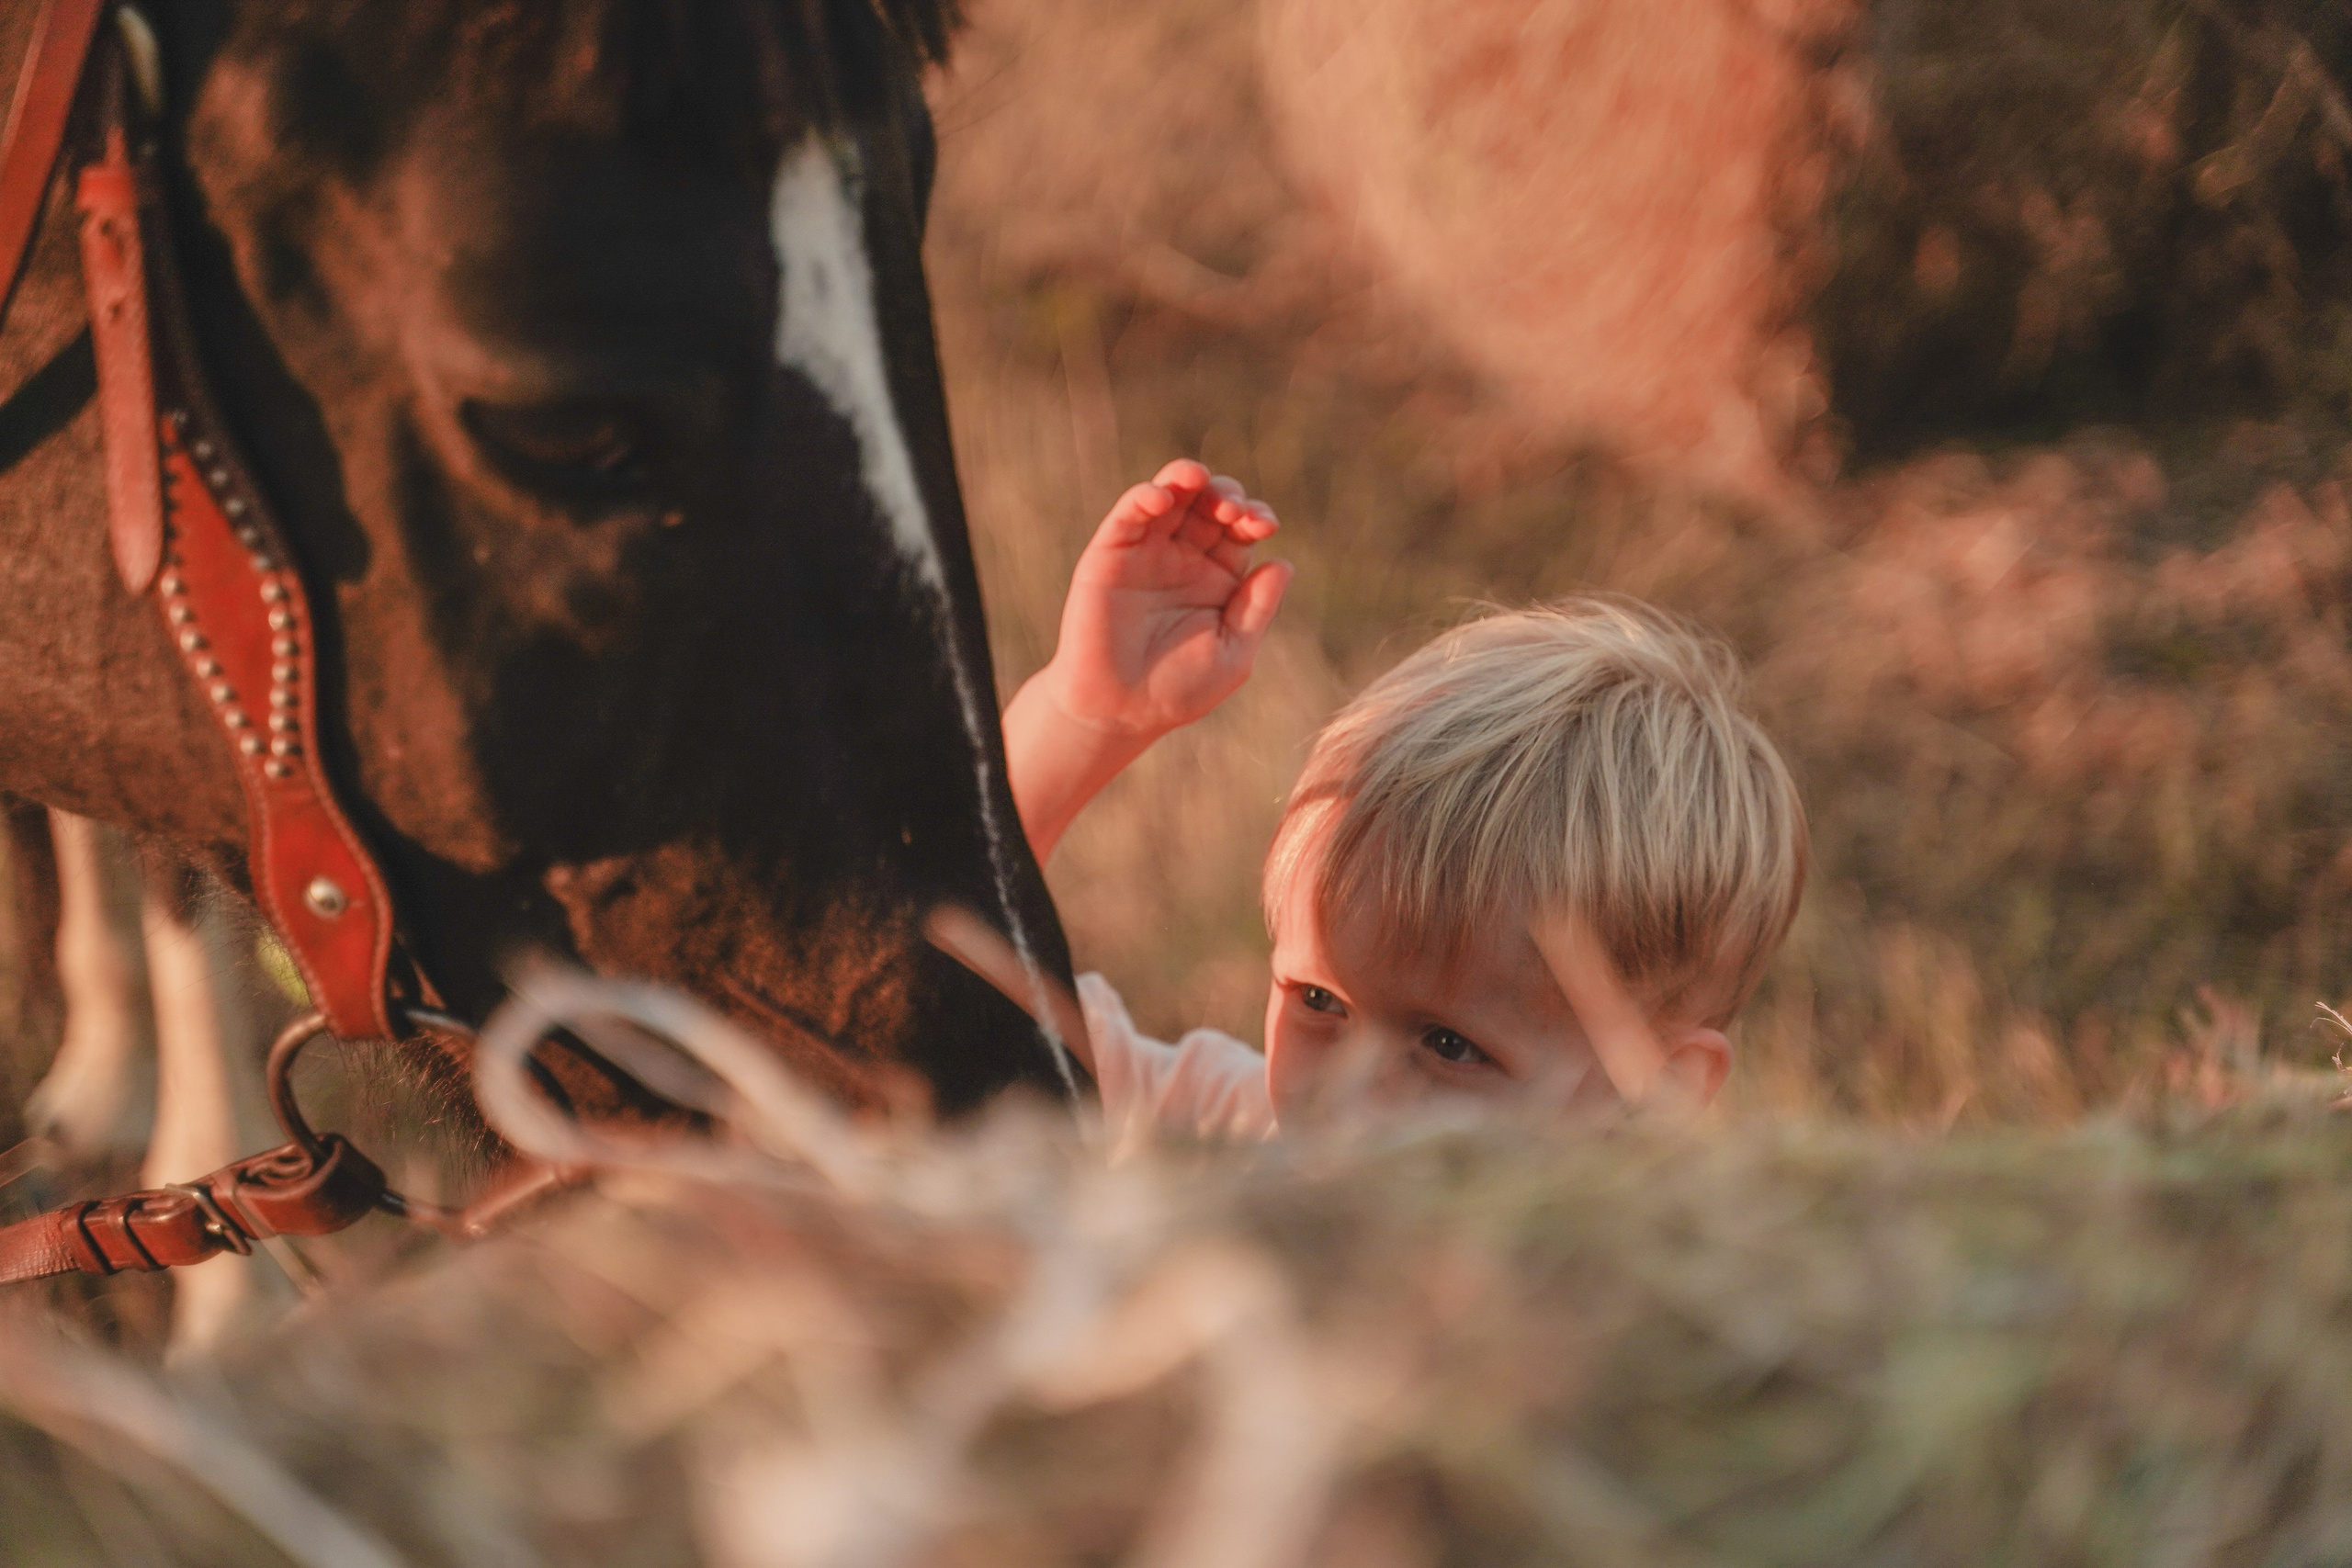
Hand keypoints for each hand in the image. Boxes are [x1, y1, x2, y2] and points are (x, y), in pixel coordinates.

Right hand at [1003, 460, 1292, 863]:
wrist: (1119, 712)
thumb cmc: (1177, 689)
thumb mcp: (1232, 652)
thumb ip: (1256, 608)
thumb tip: (1284, 562)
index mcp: (1218, 577)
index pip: (1241, 529)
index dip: (1254, 516)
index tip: (1264, 525)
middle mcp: (1183, 558)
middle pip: (1208, 504)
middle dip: (1226, 495)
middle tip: (1233, 509)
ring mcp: (1146, 552)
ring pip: (1169, 497)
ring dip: (1184, 478)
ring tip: (1197, 478)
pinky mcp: (1110, 554)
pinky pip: (1128, 515)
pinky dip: (1144, 497)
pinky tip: (1161, 497)